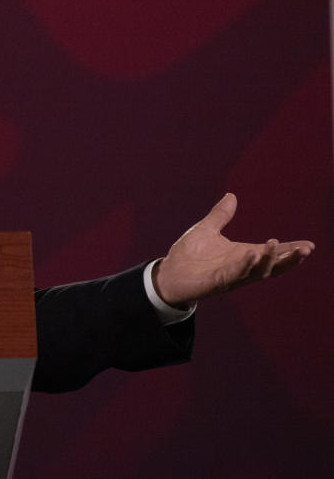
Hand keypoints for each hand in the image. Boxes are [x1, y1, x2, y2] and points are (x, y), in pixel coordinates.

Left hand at [154, 193, 314, 306]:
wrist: (168, 273)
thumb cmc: (188, 255)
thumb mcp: (206, 230)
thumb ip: (220, 216)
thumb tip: (231, 196)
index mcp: (243, 254)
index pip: (272, 252)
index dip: (290, 249)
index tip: (309, 245)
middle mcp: (242, 267)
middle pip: (273, 266)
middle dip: (289, 258)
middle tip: (305, 249)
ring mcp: (232, 276)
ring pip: (257, 271)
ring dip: (269, 259)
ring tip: (275, 244)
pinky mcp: (218, 282)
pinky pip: (236, 275)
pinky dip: (245, 266)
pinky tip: (252, 255)